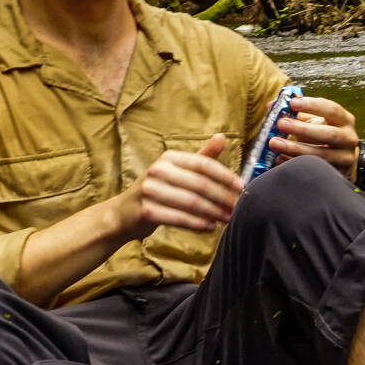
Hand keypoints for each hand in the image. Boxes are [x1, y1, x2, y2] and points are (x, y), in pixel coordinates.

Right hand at [128, 134, 244, 236]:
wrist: (123, 213)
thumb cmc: (156, 191)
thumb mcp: (176, 171)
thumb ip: (201, 157)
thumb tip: (222, 137)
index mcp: (169, 158)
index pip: (203, 164)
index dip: (225, 176)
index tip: (241, 187)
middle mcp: (158, 170)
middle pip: (200, 185)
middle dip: (222, 198)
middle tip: (238, 208)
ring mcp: (150, 190)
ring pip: (192, 203)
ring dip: (214, 213)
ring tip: (228, 219)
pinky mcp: (147, 210)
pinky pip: (179, 218)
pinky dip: (198, 224)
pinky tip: (210, 227)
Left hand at [270, 95, 362, 178]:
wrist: (343, 159)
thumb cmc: (325, 134)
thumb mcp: (316, 120)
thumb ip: (297, 113)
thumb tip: (272, 106)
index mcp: (345, 120)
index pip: (331, 109)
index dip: (312, 105)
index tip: (292, 103)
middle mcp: (348, 138)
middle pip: (329, 134)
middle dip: (303, 129)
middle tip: (280, 124)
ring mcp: (345, 158)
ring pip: (321, 155)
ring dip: (295, 149)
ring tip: (274, 143)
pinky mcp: (337, 174)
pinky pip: (314, 170)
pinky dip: (294, 163)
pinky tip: (280, 158)